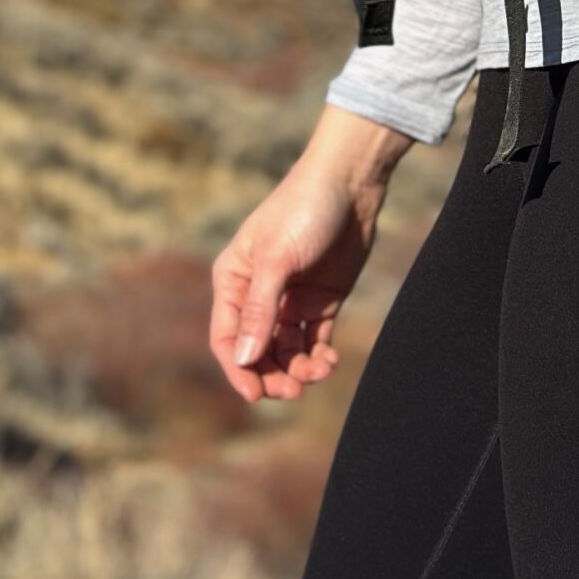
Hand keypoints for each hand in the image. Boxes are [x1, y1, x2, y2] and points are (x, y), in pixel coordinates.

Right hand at [208, 106, 411, 403]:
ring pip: (286, 350)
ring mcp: (290, 299)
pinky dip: (318, 357)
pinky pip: (314, 341)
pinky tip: (330, 362)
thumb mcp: (277, 260)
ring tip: (319, 372)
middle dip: (272, 374)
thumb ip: (261, 310)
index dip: (238, 369)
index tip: (256, 394)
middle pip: (257, 351)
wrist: (350, 184)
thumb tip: (244, 360)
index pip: (228, 338)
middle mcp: (258, 295)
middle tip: (294, 390)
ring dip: (298, 369)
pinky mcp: (321, 301)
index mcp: (234, 281)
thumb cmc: (303, 211)